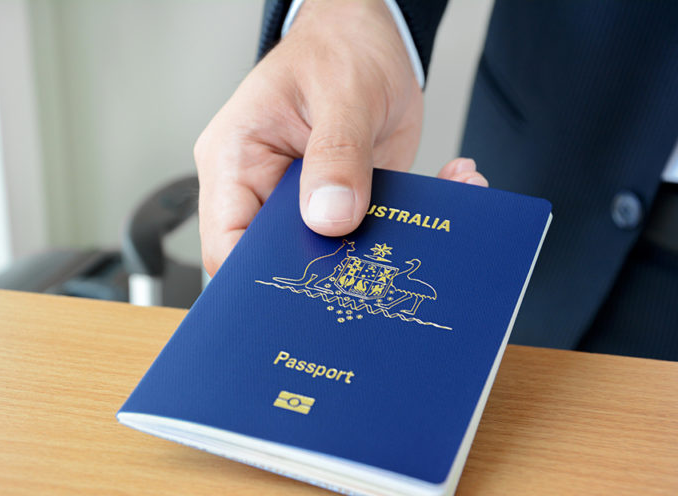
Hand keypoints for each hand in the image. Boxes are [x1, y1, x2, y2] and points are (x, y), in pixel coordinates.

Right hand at [194, 0, 485, 274]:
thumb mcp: (342, 94)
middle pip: (276, 256)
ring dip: (382, 243)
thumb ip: (337, 155)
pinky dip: (413, 218)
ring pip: (330, 250)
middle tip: (379, 260)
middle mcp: (263, 185)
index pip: (227, 241)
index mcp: (236, 159)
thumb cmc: (338, 46)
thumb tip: (330, 217)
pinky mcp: (344, 199)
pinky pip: (370, 228)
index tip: (309, 279)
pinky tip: (450, 184)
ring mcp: (303, 196)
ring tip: (426, 216)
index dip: (257, 274)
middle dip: (330, 265)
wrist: (370, 34)